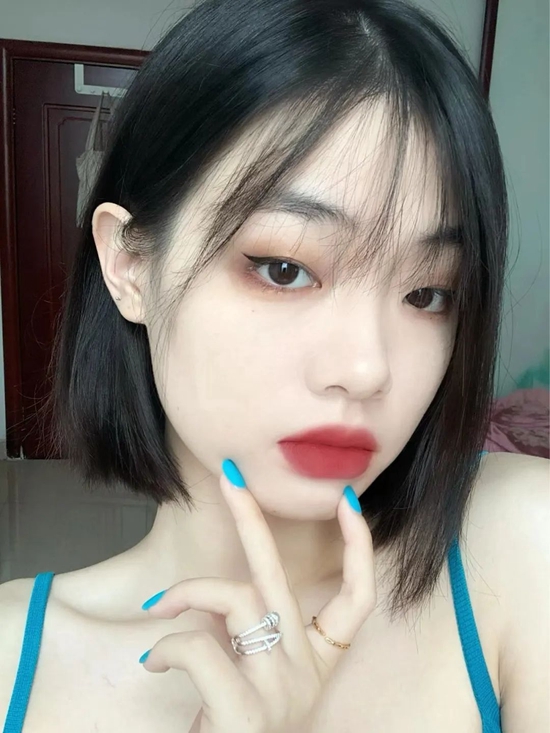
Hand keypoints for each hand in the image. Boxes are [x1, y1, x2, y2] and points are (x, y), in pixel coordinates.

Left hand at [140, 460, 376, 732]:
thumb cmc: (236, 729)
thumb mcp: (256, 678)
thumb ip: (248, 633)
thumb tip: (207, 596)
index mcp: (318, 661)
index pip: (359, 597)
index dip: (359, 546)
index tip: (350, 500)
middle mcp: (307, 672)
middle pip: (281, 576)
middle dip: (251, 517)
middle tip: (230, 475)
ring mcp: (282, 691)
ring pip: (237, 599)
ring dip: (188, 592)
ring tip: (157, 609)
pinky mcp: (247, 712)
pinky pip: (201, 646)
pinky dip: (170, 644)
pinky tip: (153, 661)